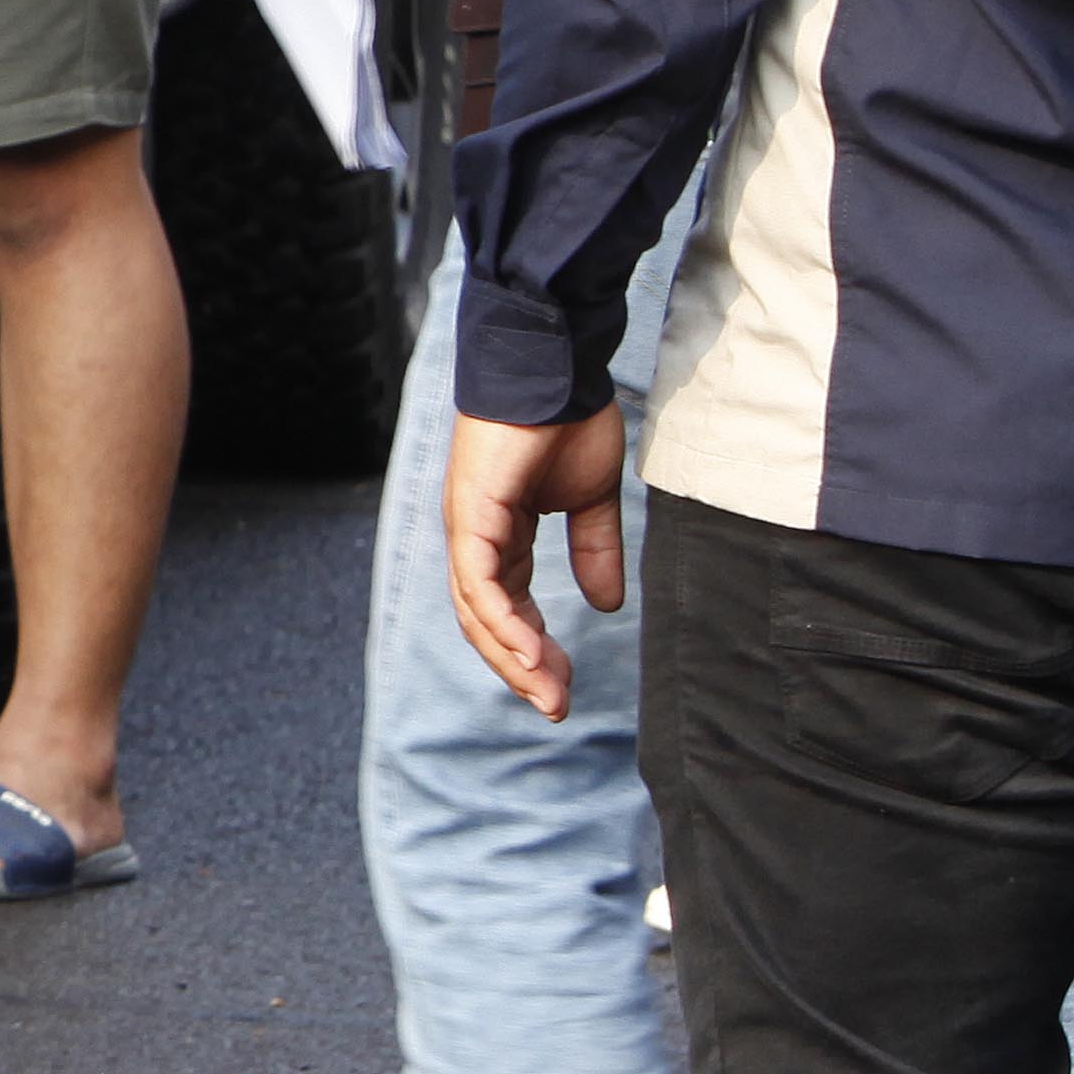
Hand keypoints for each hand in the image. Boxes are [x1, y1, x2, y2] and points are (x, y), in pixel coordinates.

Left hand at [443, 402, 631, 719]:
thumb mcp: (590, 500)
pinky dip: (502, 620)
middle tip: (555, 707)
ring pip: (477, 609)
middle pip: (485, 619)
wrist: (555, 366)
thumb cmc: (568, 421)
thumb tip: (606, 604)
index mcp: (499, 534)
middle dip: (520, 667)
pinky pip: (480, 579)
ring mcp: (467, 523)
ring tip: (547, 693)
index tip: (563, 687)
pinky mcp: (471, 511)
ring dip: (513, 657)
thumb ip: (593, 551)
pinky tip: (530, 652)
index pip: (506, 607)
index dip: (532, 649)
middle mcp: (474, 534)